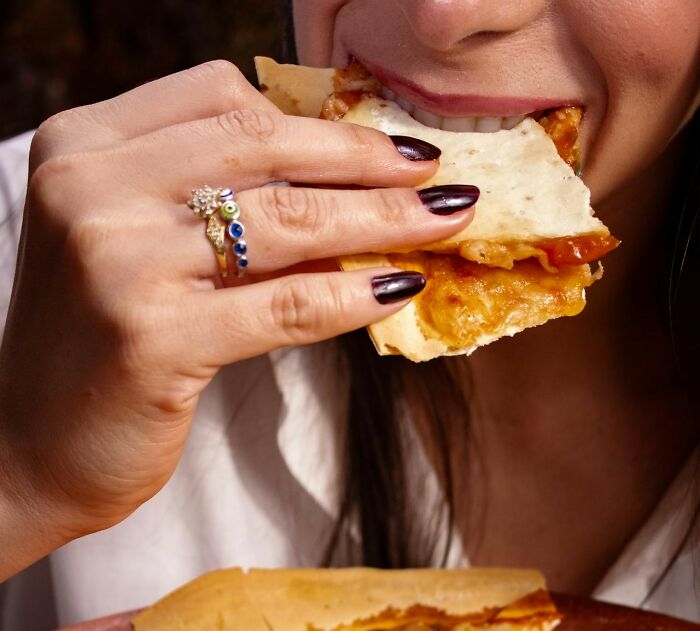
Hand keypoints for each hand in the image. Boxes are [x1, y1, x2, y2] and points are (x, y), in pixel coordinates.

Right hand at [0, 60, 475, 577]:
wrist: (29, 443)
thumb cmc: (99, 336)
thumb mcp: (140, 243)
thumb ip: (219, 201)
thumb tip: (345, 183)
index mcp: (84, 146)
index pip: (222, 99)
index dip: (316, 118)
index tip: (379, 144)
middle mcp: (90, 188)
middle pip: (263, 147)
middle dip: (367, 160)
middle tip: (434, 176)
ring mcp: (116, 262)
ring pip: (286, 222)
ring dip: (381, 220)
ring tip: (440, 221)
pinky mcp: (148, 338)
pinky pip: (282, 304)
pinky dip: (350, 294)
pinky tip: (396, 289)